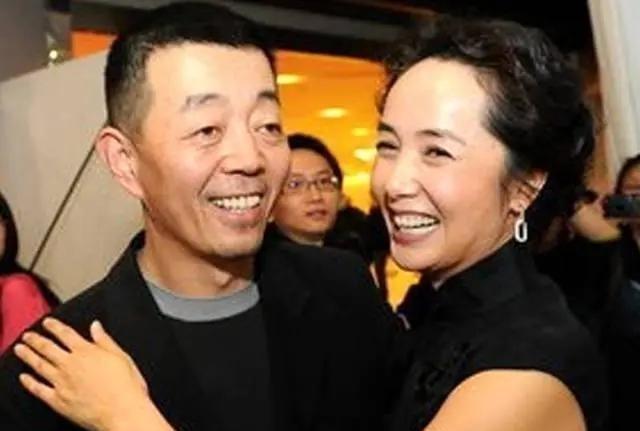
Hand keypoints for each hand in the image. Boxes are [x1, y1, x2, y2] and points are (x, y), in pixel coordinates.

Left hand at [14, 317, 158, 430]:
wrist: (122, 411)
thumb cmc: (126, 386)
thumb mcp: (121, 356)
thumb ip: (105, 340)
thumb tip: (96, 326)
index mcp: (86, 351)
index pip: (66, 334)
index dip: (55, 326)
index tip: (47, 322)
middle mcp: (70, 365)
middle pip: (48, 348)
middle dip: (36, 340)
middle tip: (28, 335)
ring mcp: (61, 382)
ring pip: (39, 365)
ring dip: (28, 356)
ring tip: (21, 349)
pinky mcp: (58, 400)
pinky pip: (39, 389)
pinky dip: (29, 383)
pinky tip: (24, 378)